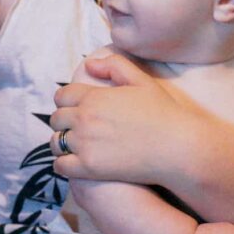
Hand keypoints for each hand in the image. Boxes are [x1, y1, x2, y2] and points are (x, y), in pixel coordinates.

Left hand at [50, 52, 196, 184]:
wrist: (177, 147)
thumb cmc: (162, 113)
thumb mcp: (141, 80)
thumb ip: (114, 66)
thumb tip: (89, 65)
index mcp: (94, 97)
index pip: (62, 96)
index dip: (66, 102)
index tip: (74, 108)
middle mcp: (84, 118)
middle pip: (56, 119)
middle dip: (64, 121)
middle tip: (76, 128)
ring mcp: (85, 144)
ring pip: (56, 142)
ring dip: (62, 143)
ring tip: (74, 146)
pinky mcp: (89, 168)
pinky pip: (61, 166)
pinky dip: (63, 165)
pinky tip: (74, 164)